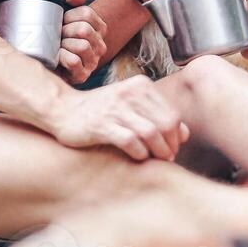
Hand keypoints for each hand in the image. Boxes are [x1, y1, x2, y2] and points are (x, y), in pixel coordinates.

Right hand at [46, 76, 189, 160]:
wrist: (62, 109)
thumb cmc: (100, 111)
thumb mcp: (131, 106)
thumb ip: (157, 116)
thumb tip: (185, 133)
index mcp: (139, 86)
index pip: (172, 114)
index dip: (176, 136)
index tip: (172, 148)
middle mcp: (129, 94)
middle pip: (165, 124)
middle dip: (170, 145)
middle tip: (167, 158)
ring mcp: (114, 109)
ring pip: (151, 133)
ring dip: (158, 151)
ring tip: (155, 159)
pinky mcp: (101, 125)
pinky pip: (130, 141)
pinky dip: (139, 152)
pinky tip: (138, 156)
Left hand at [54, 0, 106, 84]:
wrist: (42, 60)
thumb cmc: (53, 35)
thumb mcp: (59, 13)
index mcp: (98, 28)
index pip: (87, 14)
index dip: (69, 15)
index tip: (60, 21)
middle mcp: (100, 45)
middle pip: (84, 29)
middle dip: (65, 30)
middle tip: (56, 35)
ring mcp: (93, 61)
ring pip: (82, 46)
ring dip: (63, 44)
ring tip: (56, 46)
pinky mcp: (82, 75)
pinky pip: (74, 61)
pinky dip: (62, 57)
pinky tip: (56, 56)